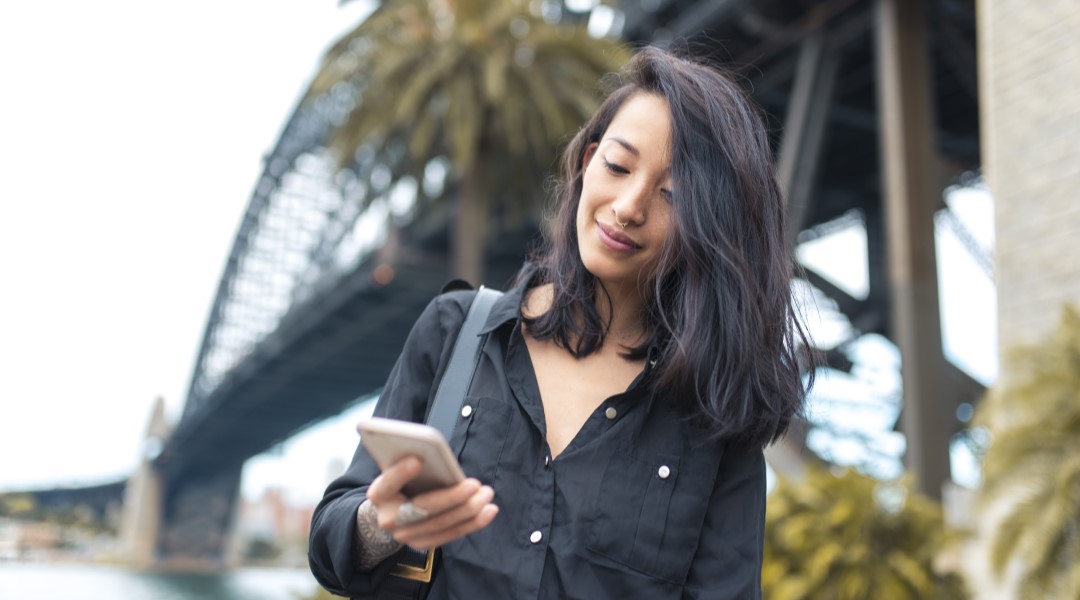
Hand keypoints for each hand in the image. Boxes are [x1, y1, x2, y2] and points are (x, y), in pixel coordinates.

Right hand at [366, 456, 498, 549]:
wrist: (391, 510)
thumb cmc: (401, 482)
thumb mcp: (400, 469)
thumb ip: (411, 462)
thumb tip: (435, 453)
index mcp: (379, 494)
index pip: (387, 484)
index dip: (400, 473)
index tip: (417, 460)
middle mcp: (389, 519)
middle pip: (423, 509)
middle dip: (452, 497)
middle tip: (475, 484)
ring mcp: (406, 535)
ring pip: (441, 524)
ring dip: (469, 510)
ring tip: (487, 494)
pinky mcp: (423, 544)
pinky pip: (451, 535)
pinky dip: (473, 523)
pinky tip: (490, 511)